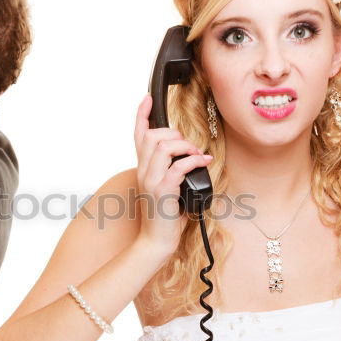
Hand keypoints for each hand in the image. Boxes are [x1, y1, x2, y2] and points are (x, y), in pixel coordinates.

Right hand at [132, 93, 212, 256]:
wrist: (155, 241)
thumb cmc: (163, 217)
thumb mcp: (164, 189)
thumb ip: (169, 172)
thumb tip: (188, 159)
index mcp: (143, 169)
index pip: (137, 135)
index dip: (142, 114)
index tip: (148, 98)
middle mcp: (143, 171)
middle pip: (152, 136)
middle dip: (174, 134)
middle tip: (189, 148)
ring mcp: (151, 180)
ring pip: (163, 147)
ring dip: (184, 146)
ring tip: (196, 155)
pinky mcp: (163, 191)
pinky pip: (177, 166)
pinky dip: (193, 161)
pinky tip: (202, 162)